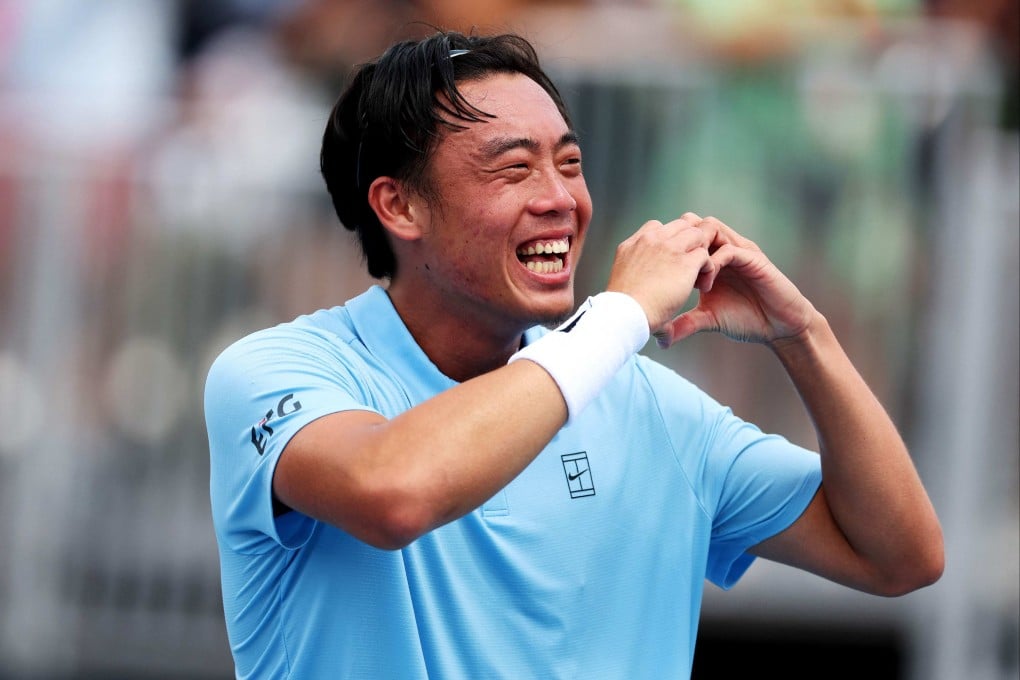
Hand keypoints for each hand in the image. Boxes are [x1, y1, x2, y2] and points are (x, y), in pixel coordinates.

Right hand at [605, 215, 715, 332]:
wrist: (624, 315)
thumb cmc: (621, 311)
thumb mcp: (627, 290)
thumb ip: (641, 292)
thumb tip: (660, 331)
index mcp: (632, 245)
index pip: (658, 228)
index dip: (670, 242)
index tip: (672, 263)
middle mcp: (650, 240)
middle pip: (681, 226)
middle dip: (689, 243)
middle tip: (690, 269)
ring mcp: (668, 247)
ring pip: (696, 236)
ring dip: (701, 253)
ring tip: (699, 278)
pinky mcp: (685, 261)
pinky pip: (705, 255)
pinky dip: (709, 269)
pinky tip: (703, 286)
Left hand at [654, 214, 817, 348]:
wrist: (779, 327)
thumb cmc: (745, 319)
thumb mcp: (707, 319)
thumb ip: (684, 323)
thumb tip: (660, 339)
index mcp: (710, 258)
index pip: (682, 236)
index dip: (667, 248)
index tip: (654, 274)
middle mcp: (723, 249)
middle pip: (693, 224)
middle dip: (678, 242)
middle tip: (667, 269)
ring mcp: (739, 251)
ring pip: (710, 229)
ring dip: (695, 248)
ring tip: (686, 275)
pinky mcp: (754, 259)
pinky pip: (730, 250)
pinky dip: (714, 262)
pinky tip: (705, 285)